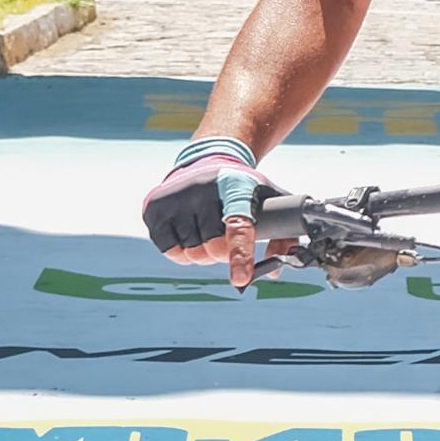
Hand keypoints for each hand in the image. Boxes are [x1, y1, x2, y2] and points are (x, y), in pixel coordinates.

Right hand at [143, 134, 270, 284]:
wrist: (207, 161)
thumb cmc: (245, 189)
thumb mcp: (270, 200)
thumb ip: (284, 234)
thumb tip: (274, 270)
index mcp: (235, 185)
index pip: (238, 225)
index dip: (240, 254)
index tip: (241, 279)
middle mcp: (202, 187)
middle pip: (212, 247)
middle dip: (221, 255)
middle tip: (225, 244)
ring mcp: (176, 196)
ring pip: (190, 252)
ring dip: (202, 255)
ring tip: (207, 235)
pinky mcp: (155, 206)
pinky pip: (169, 250)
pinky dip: (181, 253)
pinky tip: (189, 234)